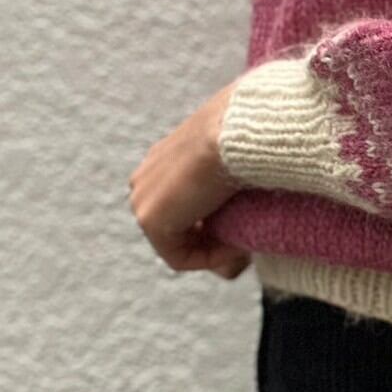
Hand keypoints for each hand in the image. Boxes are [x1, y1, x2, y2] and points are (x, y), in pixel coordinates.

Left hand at [128, 79, 251, 279]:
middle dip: (215, 242)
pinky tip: (237, 245)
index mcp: (164, 161)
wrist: (235, 133)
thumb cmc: (247, 138)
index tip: (248, 227)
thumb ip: (232, 188)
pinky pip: (178, 257)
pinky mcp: (150, 220)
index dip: (218, 226)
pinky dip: (210, 258)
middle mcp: (146, 180)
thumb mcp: (238, 161)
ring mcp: (142, 199)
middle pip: (179, 228)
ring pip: (178, 244)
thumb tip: (247, 217)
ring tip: (246, 243)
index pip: (185, 207)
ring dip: (214, 250)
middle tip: (249, 244)